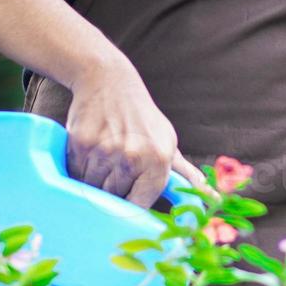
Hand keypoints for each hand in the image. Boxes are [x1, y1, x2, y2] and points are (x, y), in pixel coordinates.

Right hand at [66, 57, 205, 207]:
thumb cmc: (142, 118)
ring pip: (93, 187)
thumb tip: (210, 198)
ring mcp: (105, 151)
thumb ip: (184, 174)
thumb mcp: (168, 141)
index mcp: (159, 160)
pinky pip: (76, 173)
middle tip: (114, 166)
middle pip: (113, 197)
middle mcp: (133, 157)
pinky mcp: (82, 144)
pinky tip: (90, 149)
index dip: (130, 204)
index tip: (126, 198)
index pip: (139, 205)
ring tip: (104, 156)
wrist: (109, 81)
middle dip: (112, 188)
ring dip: (94, 180)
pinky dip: (79, 168)